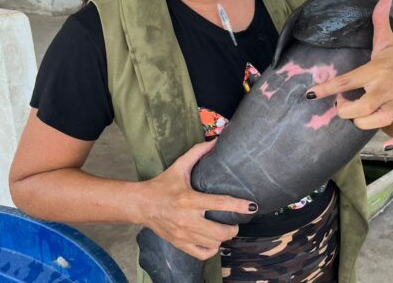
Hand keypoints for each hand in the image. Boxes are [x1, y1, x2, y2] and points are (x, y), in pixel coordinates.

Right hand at [137, 139, 257, 259]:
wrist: (140, 204)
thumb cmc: (162, 185)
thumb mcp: (178, 166)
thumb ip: (197, 153)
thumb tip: (214, 140)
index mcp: (189, 199)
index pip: (220, 204)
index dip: (239, 205)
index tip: (252, 206)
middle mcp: (187, 219)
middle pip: (219, 231)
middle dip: (233, 227)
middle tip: (236, 221)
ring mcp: (183, 234)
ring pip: (213, 243)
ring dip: (224, 237)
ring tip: (225, 230)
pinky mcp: (179, 243)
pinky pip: (202, 253)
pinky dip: (212, 249)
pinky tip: (214, 241)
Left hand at [306, 0, 392, 149]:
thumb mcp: (386, 42)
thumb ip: (379, 22)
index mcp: (374, 71)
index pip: (347, 80)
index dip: (328, 88)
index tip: (311, 94)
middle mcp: (382, 90)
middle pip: (357, 109)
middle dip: (344, 110)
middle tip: (342, 104)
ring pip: (373, 122)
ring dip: (362, 123)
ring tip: (357, 116)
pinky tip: (385, 146)